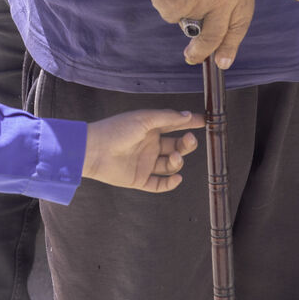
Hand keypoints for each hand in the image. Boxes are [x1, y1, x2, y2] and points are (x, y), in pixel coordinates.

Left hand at [83, 109, 203, 192]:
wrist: (93, 150)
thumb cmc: (116, 130)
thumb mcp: (144, 119)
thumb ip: (167, 118)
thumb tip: (187, 115)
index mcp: (150, 128)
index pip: (175, 125)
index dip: (190, 123)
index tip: (205, 122)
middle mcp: (149, 145)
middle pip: (176, 146)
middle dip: (186, 144)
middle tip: (189, 140)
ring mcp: (144, 163)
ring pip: (169, 165)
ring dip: (177, 161)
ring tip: (174, 157)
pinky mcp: (138, 179)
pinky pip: (159, 184)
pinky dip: (169, 183)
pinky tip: (176, 177)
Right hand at [135, 0, 253, 68]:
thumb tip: (221, 34)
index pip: (241, 22)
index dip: (231, 44)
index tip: (223, 61)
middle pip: (216, 35)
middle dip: (204, 51)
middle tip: (192, 58)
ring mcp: (200, 0)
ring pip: (189, 25)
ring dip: (181, 13)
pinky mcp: (175, 4)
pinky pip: (171, 15)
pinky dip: (166, 3)